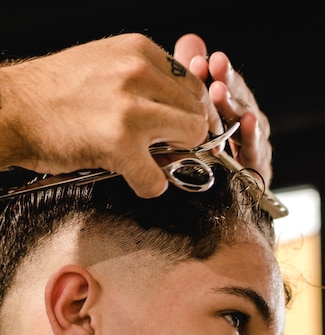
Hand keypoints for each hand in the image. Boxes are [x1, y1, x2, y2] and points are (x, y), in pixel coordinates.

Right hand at [0, 33, 223, 197]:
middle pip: (197, 112)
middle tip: (164, 148)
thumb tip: (178, 107)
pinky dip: (149, 185)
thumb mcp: (105, 66)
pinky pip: (157, 179)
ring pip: (191, 138)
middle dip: (185, 137)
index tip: (184, 130)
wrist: (12, 109)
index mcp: (138, 51)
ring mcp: (131, 107)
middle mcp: (139, 72)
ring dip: (172, 157)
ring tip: (145, 159)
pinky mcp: (119, 143)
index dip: (192, 113)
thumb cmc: (53, 94)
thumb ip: (145, 80)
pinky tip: (131, 176)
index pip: (194, 86)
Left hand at [174, 34, 272, 188]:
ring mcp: (255, 145)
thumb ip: (192, 81)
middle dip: (226, 81)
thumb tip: (191, 42)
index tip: (200, 60)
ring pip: (248, 120)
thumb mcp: (191, 117)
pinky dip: (252, 135)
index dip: (214, 72)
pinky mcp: (260, 169)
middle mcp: (245, 125)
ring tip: (220, 91)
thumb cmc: (206, 161)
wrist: (219, 208)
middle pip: (238, 98)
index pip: (224, 85)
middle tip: (213, 65)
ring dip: (235, 104)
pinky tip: (247, 121)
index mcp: (229, 111)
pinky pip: (256, 150)